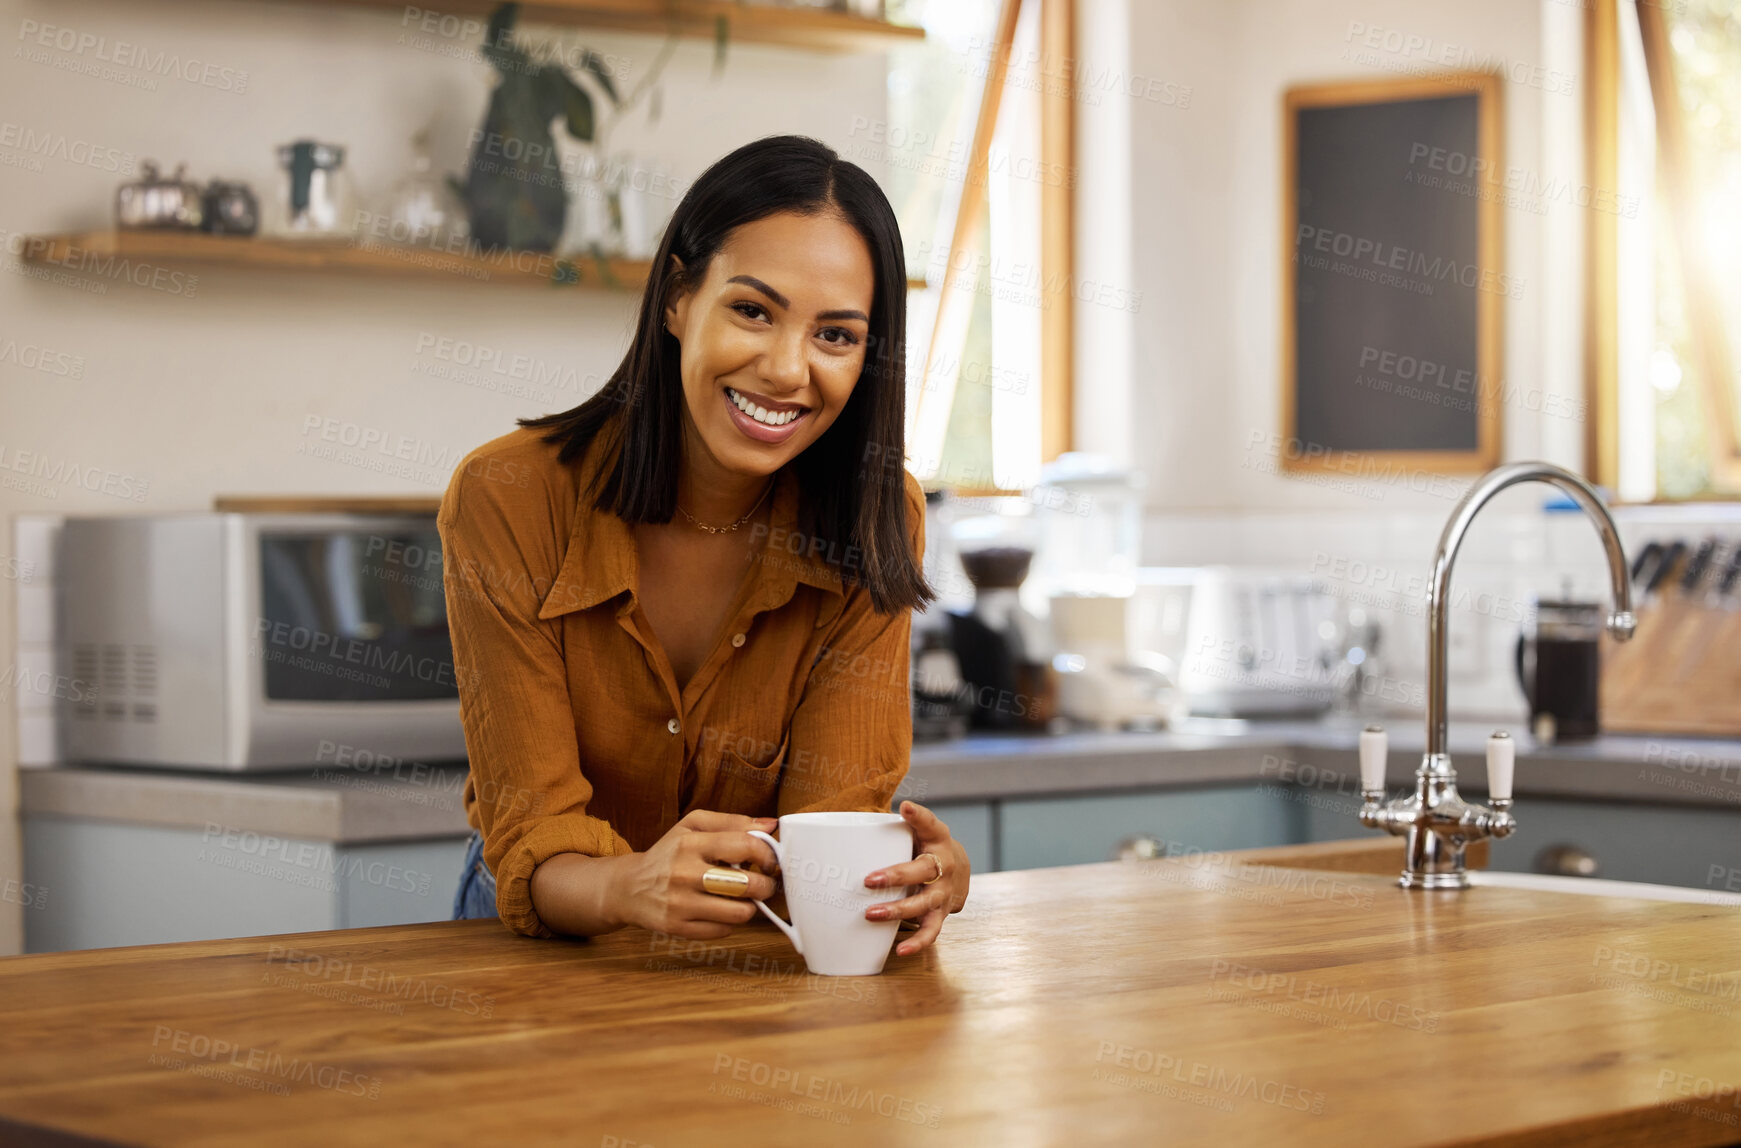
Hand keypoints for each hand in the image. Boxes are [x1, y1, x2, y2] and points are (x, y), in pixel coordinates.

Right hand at [608, 810, 780, 939]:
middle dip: (766, 886)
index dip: (767, 854)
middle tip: (765, 884)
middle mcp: (684, 874)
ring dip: (751, 906)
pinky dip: (730, 922)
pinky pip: (723, 930)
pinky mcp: (678, 928)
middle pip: (747, 885)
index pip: (745, 846)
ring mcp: (680, 904)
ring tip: (745, 898)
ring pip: (739, 913)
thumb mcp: (692, 826)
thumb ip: (732, 822)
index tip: (770, 861)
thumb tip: (771, 824)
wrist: (629, 887)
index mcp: (691, 844)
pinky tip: (723, 910)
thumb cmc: (667, 854)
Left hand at [861, 800, 970, 957]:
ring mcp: (944, 891)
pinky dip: (917, 942)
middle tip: (869, 880)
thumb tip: (839, 826)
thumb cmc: (924, 846)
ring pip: (924, 903)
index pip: (930, 824)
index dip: (919, 816)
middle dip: (896, 876)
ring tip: (871, 914)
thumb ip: (887, 827)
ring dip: (898, 911)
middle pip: (924, 870)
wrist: (959, 869)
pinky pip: (931, 931)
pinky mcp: (942, 913)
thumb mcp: (914, 830)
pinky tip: (900, 950)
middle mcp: (945, 865)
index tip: (906, 808)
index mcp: (937, 838)